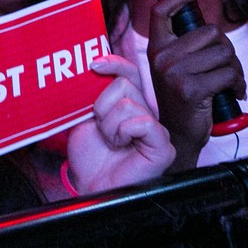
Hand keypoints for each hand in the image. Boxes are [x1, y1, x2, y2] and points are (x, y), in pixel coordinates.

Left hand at [66, 55, 175, 193]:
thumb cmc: (90, 155)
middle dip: (102, 106)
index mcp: (130, 104)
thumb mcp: (84, 117)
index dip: (114, 63)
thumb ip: (92, 93)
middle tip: (100, 128)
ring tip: (111, 141)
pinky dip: (123, 132)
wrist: (90, 184)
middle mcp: (147, 113)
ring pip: (129, 103)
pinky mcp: (163, 146)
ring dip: (109, 125)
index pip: (129, 72)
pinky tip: (121, 146)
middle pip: (124, 84)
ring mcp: (157, 129)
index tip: (93, 64)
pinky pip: (142, 122)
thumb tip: (92, 65)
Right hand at [147, 0, 246, 168]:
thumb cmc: (184, 99)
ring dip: (235, 68)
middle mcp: (161, 57)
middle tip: (225, 69)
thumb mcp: (175, 68)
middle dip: (227, 50)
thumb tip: (210, 28)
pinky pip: (228, 73)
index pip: (162, 11)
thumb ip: (186, 46)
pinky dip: (239, 83)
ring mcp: (174, 73)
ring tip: (230, 82)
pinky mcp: (190, 89)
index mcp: (156, 48)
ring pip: (224, 53)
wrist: (177, 135)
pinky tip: (235, 93)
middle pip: (211, 33)